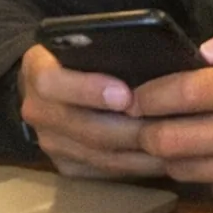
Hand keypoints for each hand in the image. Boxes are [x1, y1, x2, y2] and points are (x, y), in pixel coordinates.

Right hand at [18, 44, 166, 178]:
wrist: (55, 83)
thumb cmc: (83, 55)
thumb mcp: (87, 41)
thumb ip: (108, 47)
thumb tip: (153, 54)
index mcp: (37, 68)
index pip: (51, 82)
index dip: (88, 90)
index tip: (125, 95)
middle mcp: (36, 109)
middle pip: (83, 127)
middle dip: (128, 129)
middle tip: (167, 127)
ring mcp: (49, 142)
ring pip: (98, 155)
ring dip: (139, 153)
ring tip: (175, 145)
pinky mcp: (65, 165)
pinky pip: (104, 171)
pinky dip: (137, 166)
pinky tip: (164, 158)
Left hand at [130, 14, 212, 212]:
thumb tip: (204, 51)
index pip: (186, 91)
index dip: (148, 94)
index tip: (131, 93)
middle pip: (170, 138)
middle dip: (142, 130)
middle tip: (133, 121)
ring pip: (183, 169)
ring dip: (164, 156)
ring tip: (157, 139)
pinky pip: (211, 191)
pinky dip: (200, 176)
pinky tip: (201, 161)